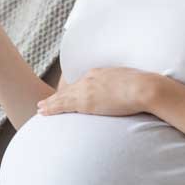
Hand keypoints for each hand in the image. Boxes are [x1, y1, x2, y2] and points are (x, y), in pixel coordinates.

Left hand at [36, 67, 156, 116]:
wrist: (145, 88)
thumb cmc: (144, 87)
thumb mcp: (130, 83)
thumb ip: (123, 88)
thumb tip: (128, 95)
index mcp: (100, 73)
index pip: (82, 83)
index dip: (72, 91)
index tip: (66, 95)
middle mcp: (89, 78)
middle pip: (69, 89)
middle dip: (57, 96)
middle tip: (45, 102)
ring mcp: (86, 89)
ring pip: (62, 97)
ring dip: (50, 103)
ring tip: (40, 108)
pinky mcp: (85, 101)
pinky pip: (63, 104)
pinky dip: (51, 107)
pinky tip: (43, 111)